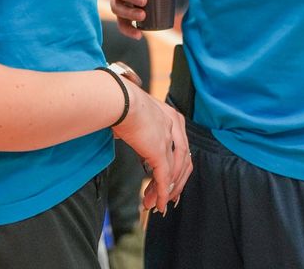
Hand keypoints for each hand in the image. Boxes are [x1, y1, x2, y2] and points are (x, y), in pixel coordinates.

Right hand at [113, 82, 191, 213]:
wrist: (120, 100)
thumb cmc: (123, 104)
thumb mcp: (140, 116)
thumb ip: (145, 133)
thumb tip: (139, 148)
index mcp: (173, 117)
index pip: (182, 149)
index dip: (178, 169)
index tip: (169, 182)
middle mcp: (176, 128)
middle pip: (183, 163)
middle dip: (174, 184)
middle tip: (164, 198)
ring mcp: (169, 140)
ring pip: (172, 173)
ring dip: (163, 192)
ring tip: (153, 203)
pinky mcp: (160, 152)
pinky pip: (164, 178)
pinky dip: (162, 194)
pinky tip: (158, 204)